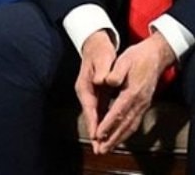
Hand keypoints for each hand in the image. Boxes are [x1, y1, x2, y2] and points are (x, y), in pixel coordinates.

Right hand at [75, 29, 117, 149]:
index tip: (96, 136)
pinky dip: (103, 123)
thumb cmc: (100, 51)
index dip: (94, 123)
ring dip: (99, 132)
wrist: (95, 44)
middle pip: (91, 116)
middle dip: (95, 134)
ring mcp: (90, 94)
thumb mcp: (102, 58)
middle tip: (99, 150)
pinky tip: (108, 132)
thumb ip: (103, 70)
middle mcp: (85, 92)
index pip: (90, 108)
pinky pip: (100, 112)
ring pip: (95, 116)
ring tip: (103, 147)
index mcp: (85, 86)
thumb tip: (102, 80)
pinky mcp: (96, 94)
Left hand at [90, 33, 176, 153]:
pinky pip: (134, 123)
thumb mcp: (124, 60)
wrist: (157, 56)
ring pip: (130, 126)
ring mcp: (143, 105)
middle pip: (124, 125)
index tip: (98, 134)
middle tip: (101, 150)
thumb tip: (106, 81)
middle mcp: (139, 102)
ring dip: (118, 139)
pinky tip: (119, 138)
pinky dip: (126, 133)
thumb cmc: (138, 57)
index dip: (107, 124)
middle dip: (112, 138)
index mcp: (132, 92)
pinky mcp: (144, 105)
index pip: (118, 112)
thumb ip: (115, 72)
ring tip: (107, 148)